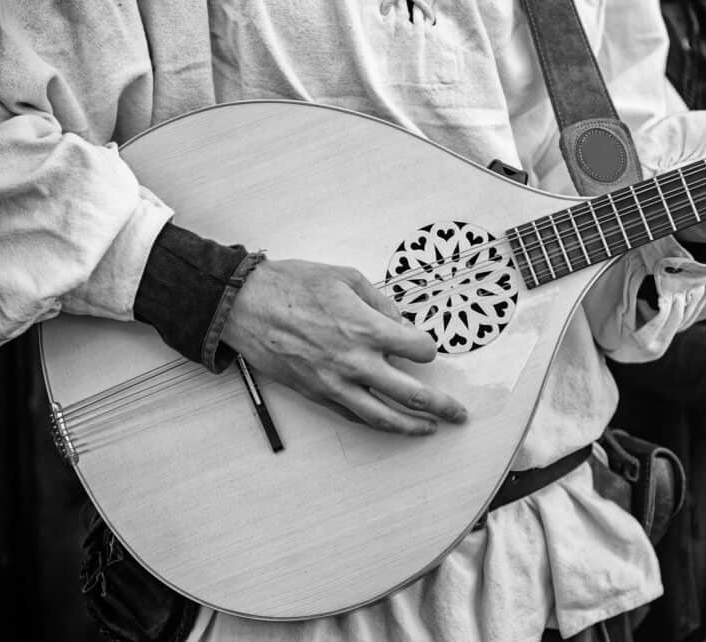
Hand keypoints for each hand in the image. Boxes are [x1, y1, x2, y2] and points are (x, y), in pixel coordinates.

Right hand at [220, 259, 467, 434]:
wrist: (246, 306)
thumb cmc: (293, 285)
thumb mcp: (346, 277)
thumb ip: (381, 301)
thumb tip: (401, 321)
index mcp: (368, 329)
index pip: (420, 350)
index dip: (428, 347)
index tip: (426, 346)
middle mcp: (357, 362)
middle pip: (413, 394)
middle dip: (442, 406)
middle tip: (459, 413)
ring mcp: (337, 383)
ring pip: (385, 417)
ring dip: (414, 426)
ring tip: (432, 429)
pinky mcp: (318, 394)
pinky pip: (355, 416)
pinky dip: (377, 423)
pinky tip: (390, 424)